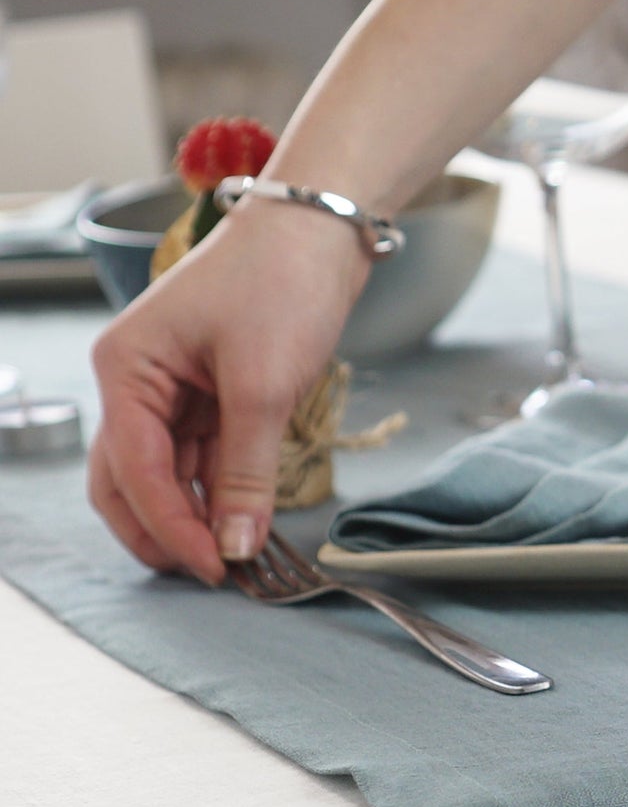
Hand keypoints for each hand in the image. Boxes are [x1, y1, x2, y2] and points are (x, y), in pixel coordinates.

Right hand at [88, 201, 370, 583]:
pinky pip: (203, 457)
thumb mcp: (263, 385)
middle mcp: (138, 381)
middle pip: (129, 480)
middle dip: (164, 530)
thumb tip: (236, 544)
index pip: (134, 469)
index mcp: (127, 369)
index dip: (172, 526)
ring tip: (234, 558)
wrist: (321, 230)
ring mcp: (172, 388)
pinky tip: (245, 521)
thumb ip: (246, 471)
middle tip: (211, 576)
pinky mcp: (212, 393)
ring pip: (167, 473)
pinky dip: (220, 490)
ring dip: (194, 516)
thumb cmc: (281, 283)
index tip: (214, 569)